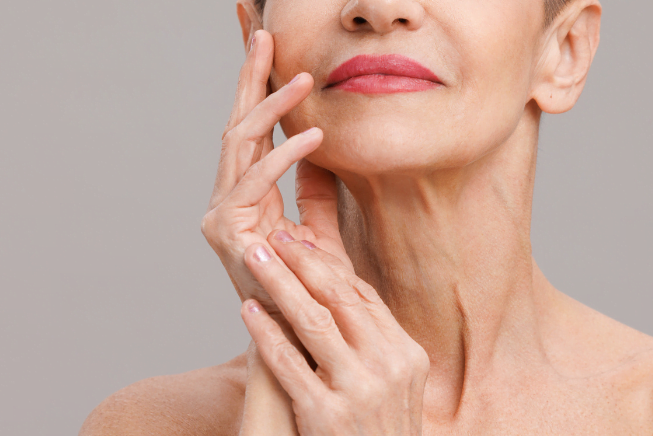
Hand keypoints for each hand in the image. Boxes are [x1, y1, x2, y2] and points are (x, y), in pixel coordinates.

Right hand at [202, 29, 352, 319]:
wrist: (299, 343)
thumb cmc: (310, 290)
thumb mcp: (319, 227)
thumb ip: (315, 187)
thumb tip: (323, 142)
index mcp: (247, 191)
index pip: (251, 125)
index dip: (255, 82)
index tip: (263, 37)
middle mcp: (227, 198)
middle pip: (237, 122)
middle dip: (249, 75)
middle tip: (264, 31)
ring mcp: (220, 214)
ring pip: (239, 143)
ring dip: (271, 107)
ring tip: (305, 79)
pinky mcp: (224, 233)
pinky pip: (255, 183)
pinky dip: (284, 157)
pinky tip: (314, 135)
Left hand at [240, 231, 430, 435]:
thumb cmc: (376, 433)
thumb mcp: (393, 386)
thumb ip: (374, 343)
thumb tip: (343, 294)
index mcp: (406, 354)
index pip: (364, 296)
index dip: (329, 265)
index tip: (302, 241)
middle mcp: (387, 367)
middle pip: (339, 299)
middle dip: (302, 262)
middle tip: (275, 236)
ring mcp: (357, 391)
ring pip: (312, 322)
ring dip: (279, 284)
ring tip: (254, 258)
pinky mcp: (325, 415)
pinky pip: (288, 363)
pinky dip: (264, 332)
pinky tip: (246, 312)